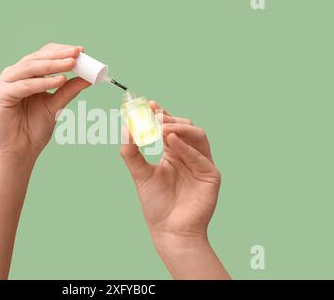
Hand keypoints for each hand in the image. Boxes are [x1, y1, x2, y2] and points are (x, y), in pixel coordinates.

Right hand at [0, 43, 90, 159]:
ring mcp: (6, 83)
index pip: (44, 55)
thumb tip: (88, 78)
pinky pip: (25, 85)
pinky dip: (43, 82)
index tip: (81, 51)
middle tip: (77, 54)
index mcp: (26, 74)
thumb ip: (69, 90)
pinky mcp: (1, 95)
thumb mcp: (56, 105)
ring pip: (32, 68)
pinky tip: (60, 80)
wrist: (22, 150)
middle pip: (38, 58)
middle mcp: (14, 74)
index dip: (62, 51)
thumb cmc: (35, 128)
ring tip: (72, 64)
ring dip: (53, 65)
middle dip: (60, 55)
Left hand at [120, 101, 220, 248]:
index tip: (147, 104)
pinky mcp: (211, 176)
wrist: (169, 231)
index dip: (160, 114)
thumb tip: (125, 128)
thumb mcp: (140, 174)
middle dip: (169, 118)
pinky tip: (170, 141)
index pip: (170, 126)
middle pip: (185, 126)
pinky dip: (186, 147)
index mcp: (174, 153)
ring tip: (161, 127)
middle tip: (153, 114)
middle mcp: (189, 155)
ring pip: (198, 135)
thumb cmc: (156, 205)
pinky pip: (201, 156)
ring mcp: (202, 164)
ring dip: (179, 127)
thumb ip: (131, 152)